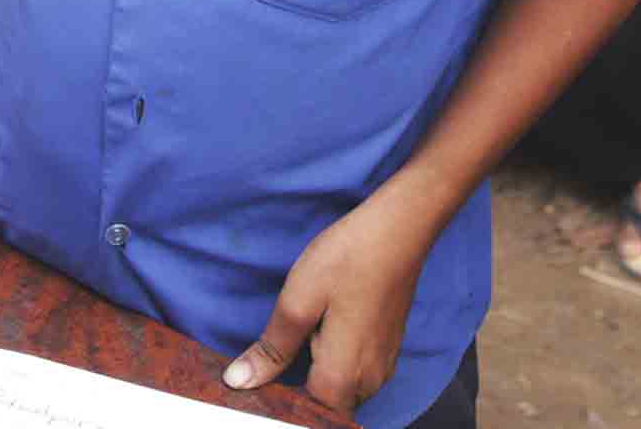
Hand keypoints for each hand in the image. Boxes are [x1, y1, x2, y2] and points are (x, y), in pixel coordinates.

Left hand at [221, 187, 441, 413]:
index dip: (279, 398)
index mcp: (342, 377)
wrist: (400, 230)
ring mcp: (383, 366)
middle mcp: (368, 381)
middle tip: (280, 346)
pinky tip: (326, 326)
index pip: (304, 413)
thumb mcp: (298, 301)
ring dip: (320, 373)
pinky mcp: (389, 349)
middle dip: (300, 386)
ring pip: (343, 389)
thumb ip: (272, 349)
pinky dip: (338, 360)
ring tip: (305, 330)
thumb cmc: (349, 259)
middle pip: (325, 405)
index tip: (262, 372)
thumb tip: (240, 381)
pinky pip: (358, 372)